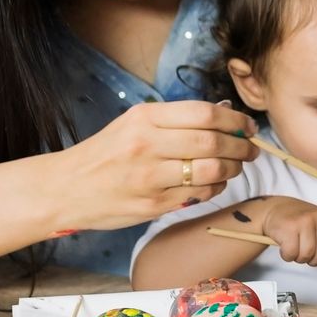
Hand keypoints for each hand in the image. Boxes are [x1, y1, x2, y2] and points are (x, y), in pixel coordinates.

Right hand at [48, 100, 257, 233]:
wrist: (65, 189)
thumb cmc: (106, 153)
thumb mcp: (134, 124)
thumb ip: (176, 119)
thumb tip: (225, 111)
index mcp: (144, 118)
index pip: (205, 114)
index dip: (235, 120)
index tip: (248, 126)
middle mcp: (147, 145)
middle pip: (213, 143)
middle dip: (241, 147)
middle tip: (252, 150)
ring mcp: (149, 178)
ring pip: (211, 171)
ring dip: (233, 169)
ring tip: (237, 166)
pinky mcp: (152, 205)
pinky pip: (199, 195)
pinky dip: (216, 188)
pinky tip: (215, 183)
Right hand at [258, 198, 316, 273]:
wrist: (277, 209)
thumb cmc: (299, 222)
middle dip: (313, 260)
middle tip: (305, 255)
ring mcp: (305, 221)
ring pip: (307, 255)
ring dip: (299, 258)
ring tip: (295, 249)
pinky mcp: (289, 227)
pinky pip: (291, 253)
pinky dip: (287, 256)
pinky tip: (285, 247)